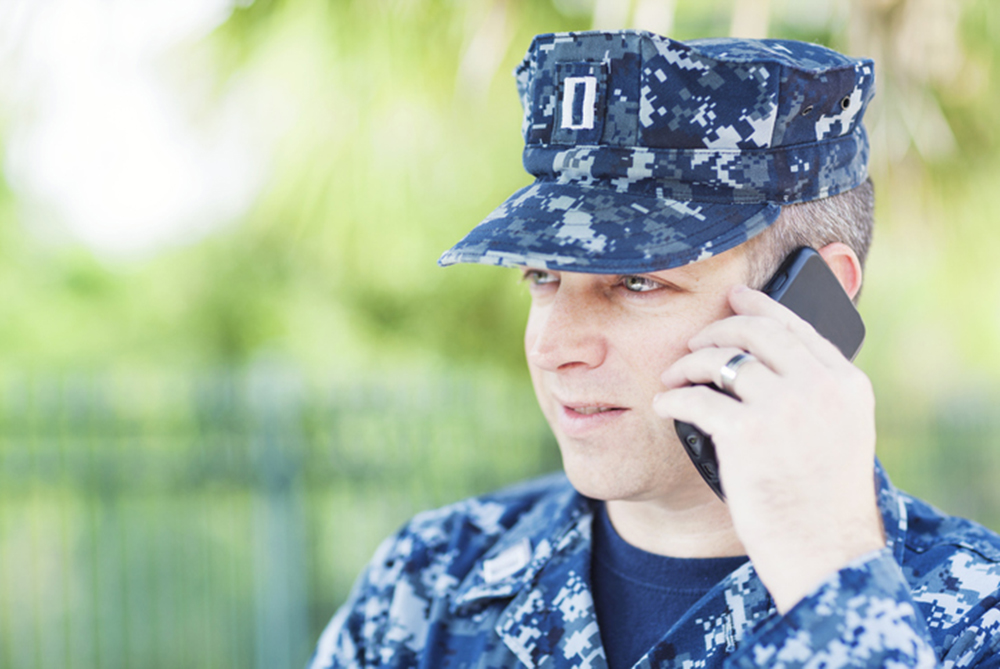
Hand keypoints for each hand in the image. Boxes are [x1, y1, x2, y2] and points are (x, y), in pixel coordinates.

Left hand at [653, 285, 884, 612]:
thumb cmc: (823, 499)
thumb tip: (766, 357)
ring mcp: (784, 408)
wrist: (825, 552)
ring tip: (674, 377)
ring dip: (688, 365)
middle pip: (756, 332)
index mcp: (846, 384)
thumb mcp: (840, 433)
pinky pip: (696, 398)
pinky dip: (674, 399)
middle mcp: (819, 387)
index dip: (759, 307)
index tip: (736, 296)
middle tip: (694, 341)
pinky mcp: (747, 434)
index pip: (797, 326)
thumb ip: (816, 392)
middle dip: (717, 329)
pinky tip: (666, 405)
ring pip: (720, 360)